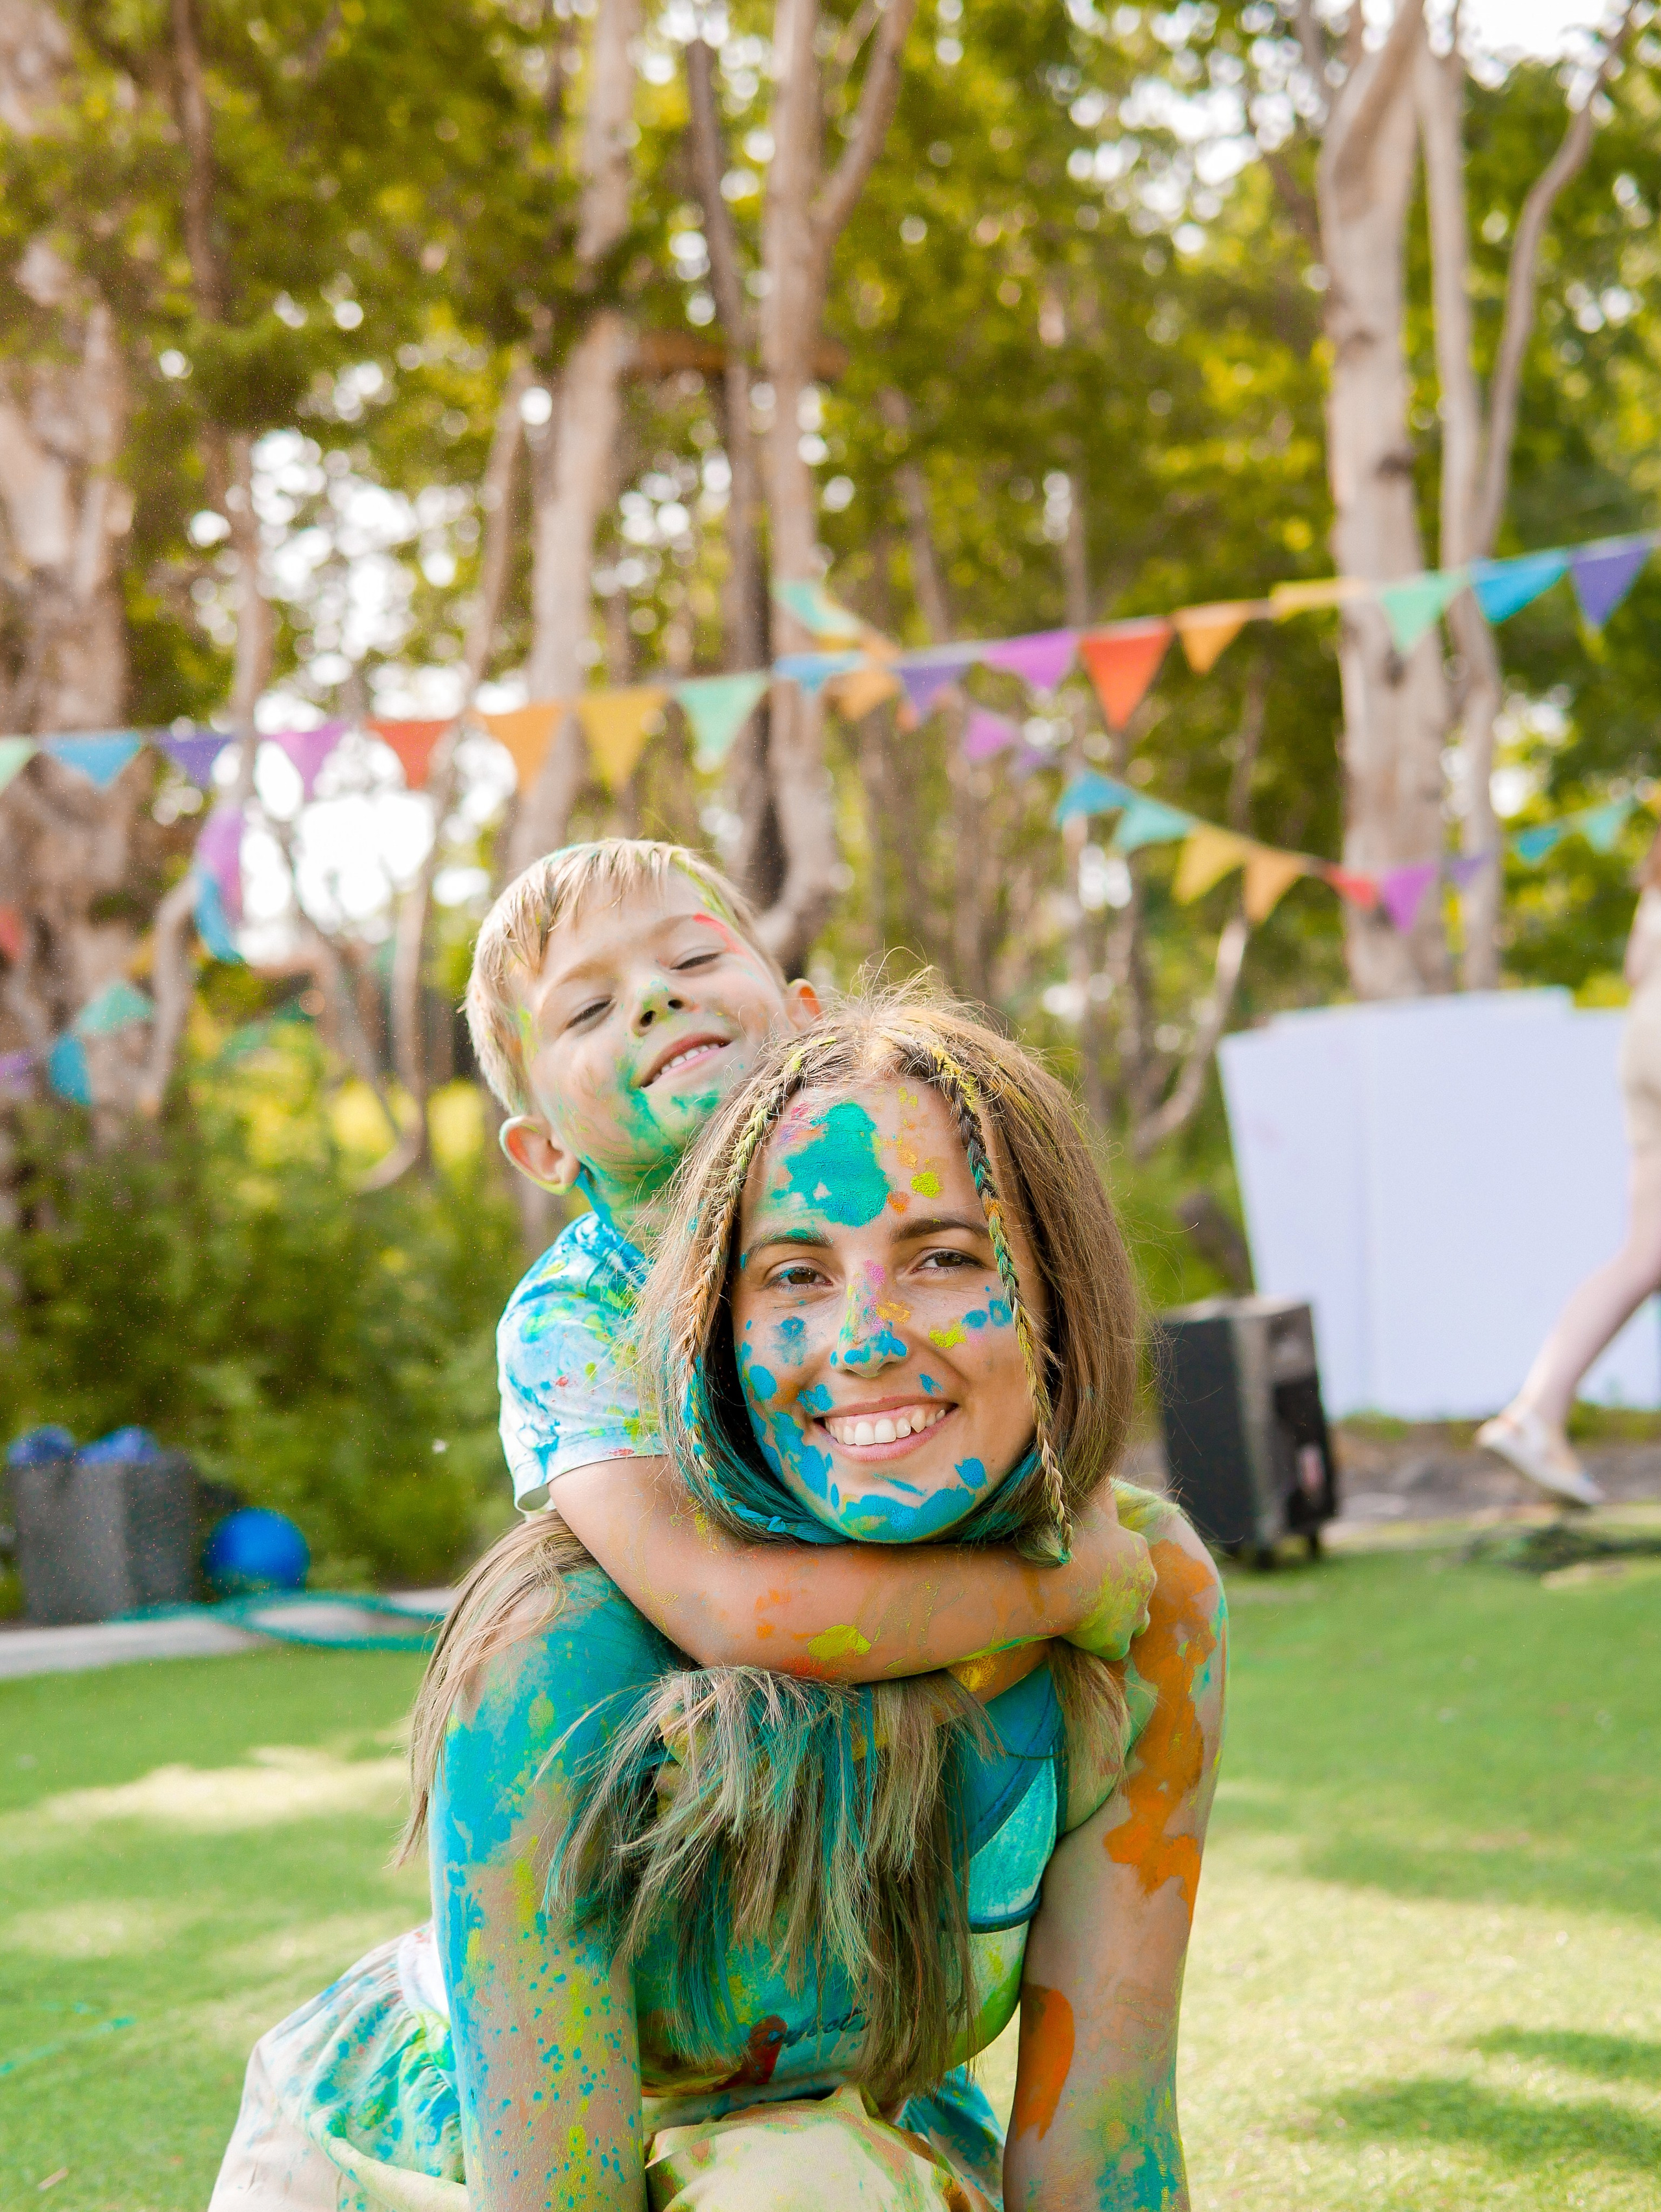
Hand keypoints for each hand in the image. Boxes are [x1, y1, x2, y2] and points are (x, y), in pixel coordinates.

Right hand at [1060, 1487, 1155, 1660]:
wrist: (1058, 1579)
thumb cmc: (1068, 1538)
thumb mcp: (1084, 1502)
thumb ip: (1096, 1489)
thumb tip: (1092, 1464)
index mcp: (1138, 1548)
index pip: (1134, 1556)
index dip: (1114, 1561)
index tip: (1094, 1564)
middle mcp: (1147, 1580)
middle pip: (1141, 1588)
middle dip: (1124, 1590)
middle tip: (1094, 1591)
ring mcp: (1135, 1614)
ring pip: (1138, 1621)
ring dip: (1123, 1619)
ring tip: (1096, 1616)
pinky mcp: (1119, 1642)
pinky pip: (1116, 1645)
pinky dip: (1103, 1642)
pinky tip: (1083, 1636)